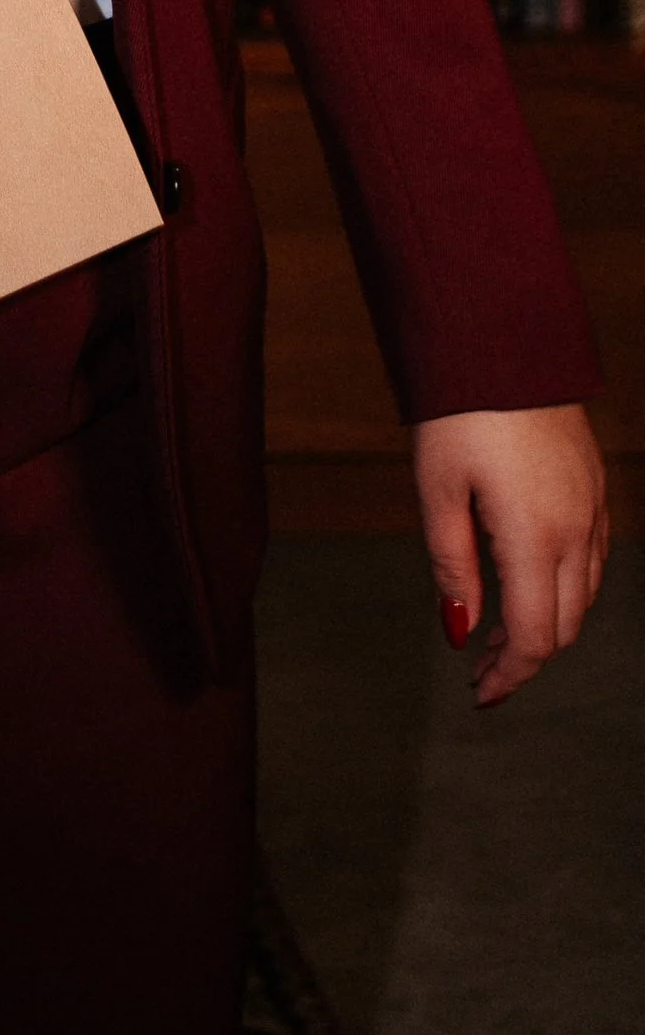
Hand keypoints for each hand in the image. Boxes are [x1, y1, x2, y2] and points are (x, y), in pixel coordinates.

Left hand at [410, 401, 606, 708]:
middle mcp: (577, 530)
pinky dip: (565, 586)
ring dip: (548, 622)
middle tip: (482, 664)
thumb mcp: (439, 492)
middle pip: (566, 624)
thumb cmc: (459, 414)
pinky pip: (592, 558)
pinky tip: (529, 580)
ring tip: (497, 627)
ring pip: (585, 595)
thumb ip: (451, 566)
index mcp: (536, 538)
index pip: (536, 636)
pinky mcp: (596, 487)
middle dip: (526, 655)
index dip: (509, 674)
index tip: (479, 692)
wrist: (503, 342)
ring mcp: (593, 507)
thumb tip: (460, 630)